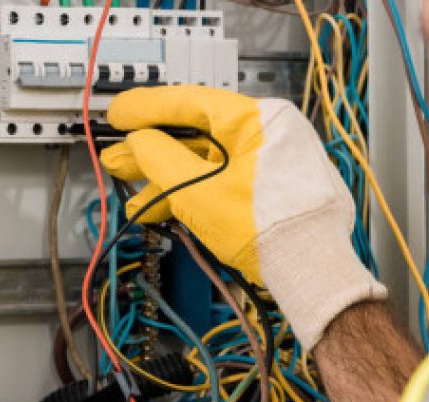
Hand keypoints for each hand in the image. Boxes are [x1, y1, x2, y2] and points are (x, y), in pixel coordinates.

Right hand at [101, 86, 385, 346]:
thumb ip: (160, 159)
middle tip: (118, 159)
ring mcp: (272, 163)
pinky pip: (223, 182)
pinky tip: (163, 208)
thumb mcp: (198, 190)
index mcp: (259, 119)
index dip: (147, 109)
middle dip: (152, 152)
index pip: (191, 102)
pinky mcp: (271, 191)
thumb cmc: (269, 228)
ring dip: (167, 179)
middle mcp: (268, 134)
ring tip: (133, 194)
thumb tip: (138, 143)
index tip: (119, 114)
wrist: (311, 273)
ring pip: (207, 163)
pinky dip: (193, 193)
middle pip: (196, 135)